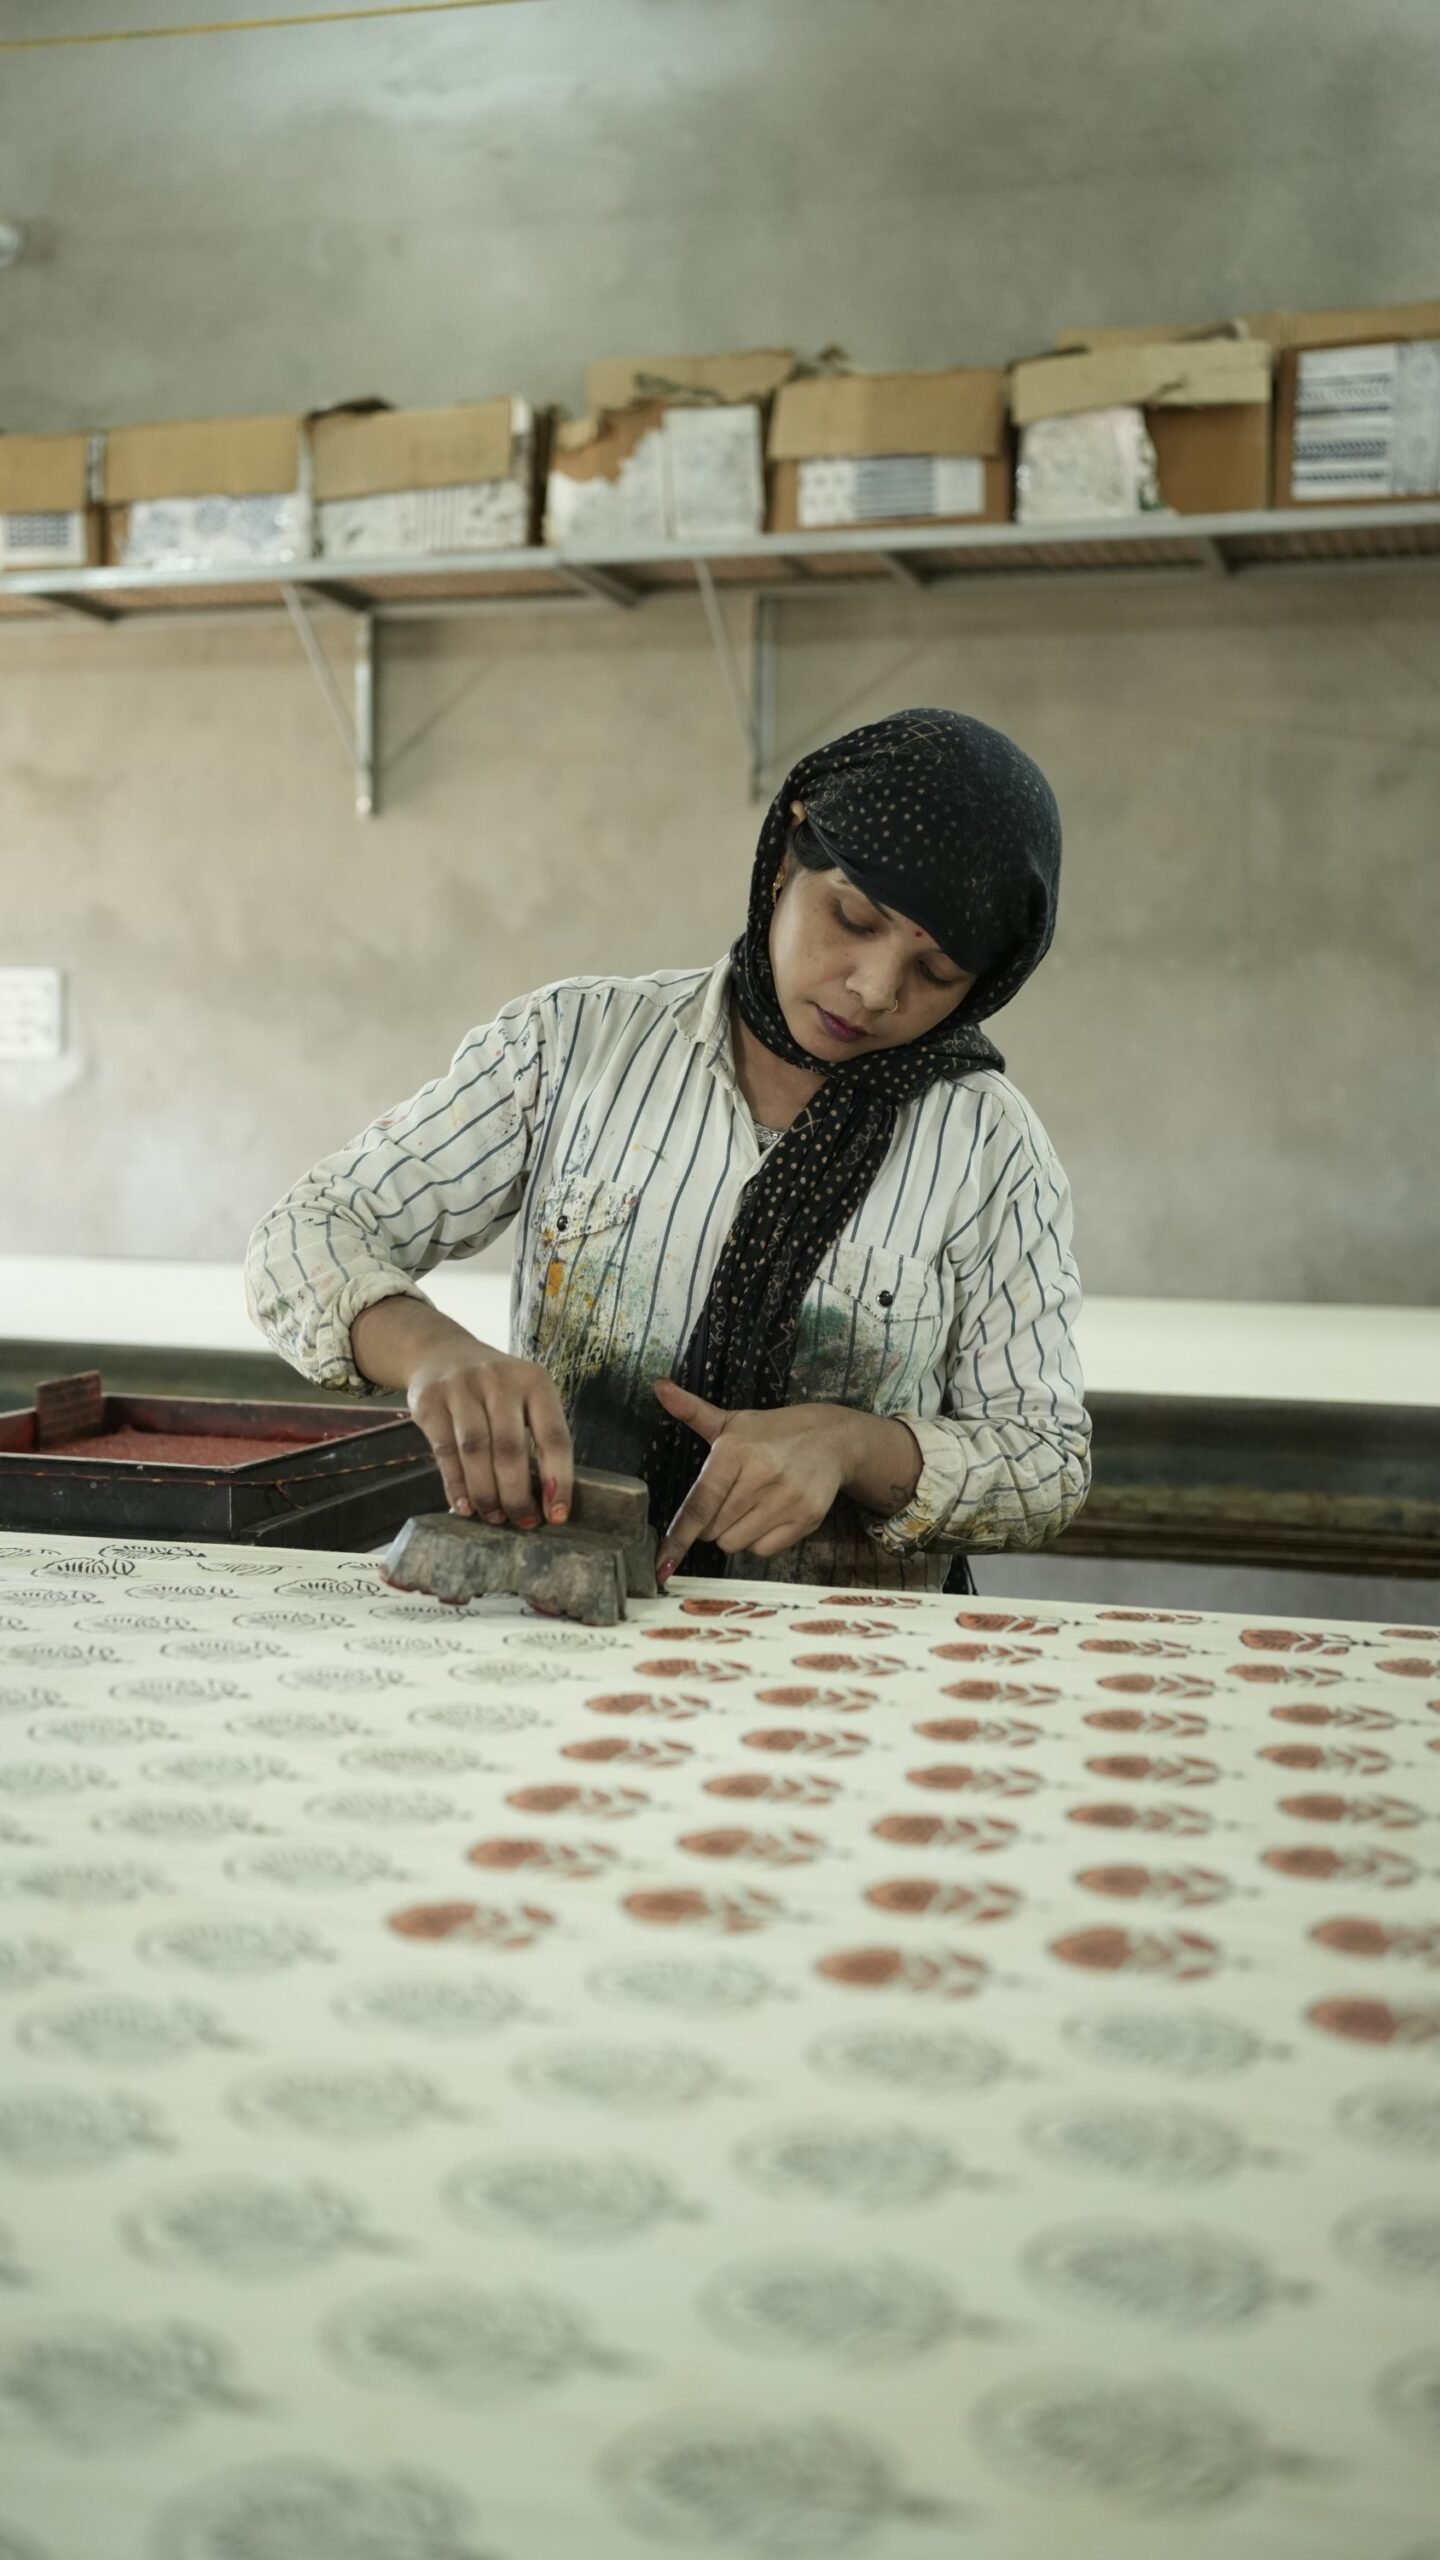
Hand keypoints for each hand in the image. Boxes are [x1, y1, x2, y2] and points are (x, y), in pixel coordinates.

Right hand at [408, 1337, 572, 1528]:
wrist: (441, 1353)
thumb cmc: (493, 1389)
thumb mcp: (523, 1396)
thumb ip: (534, 1437)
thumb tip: (544, 1500)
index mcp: (535, 1382)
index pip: (554, 1437)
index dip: (558, 1480)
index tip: (557, 1515)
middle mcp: (500, 1381)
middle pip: (511, 1449)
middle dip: (518, 1494)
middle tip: (523, 1522)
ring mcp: (462, 1388)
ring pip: (476, 1452)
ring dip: (486, 1493)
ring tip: (494, 1517)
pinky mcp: (430, 1402)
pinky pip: (445, 1452)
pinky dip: (455, 1485)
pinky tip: (464, 1506)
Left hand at [652, 1379, 862, 1577]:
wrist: (831, 1438)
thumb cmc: (773, 1433)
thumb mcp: (732, 1421)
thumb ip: (692, 1410)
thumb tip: (659, 1387)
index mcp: (735, 1451)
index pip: (699, 1504)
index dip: (678, 1537)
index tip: (662, 1563)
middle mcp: (761, 1476)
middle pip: (713, 1530)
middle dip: (713, 1522)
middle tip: (730, 1498)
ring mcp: (786, 1499)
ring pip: (736, 1543)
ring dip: (734, 1533)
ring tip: (750, 1505)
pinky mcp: (807, 1517)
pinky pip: (764, 1550)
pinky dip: (759, 1541)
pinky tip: (768, 1515)